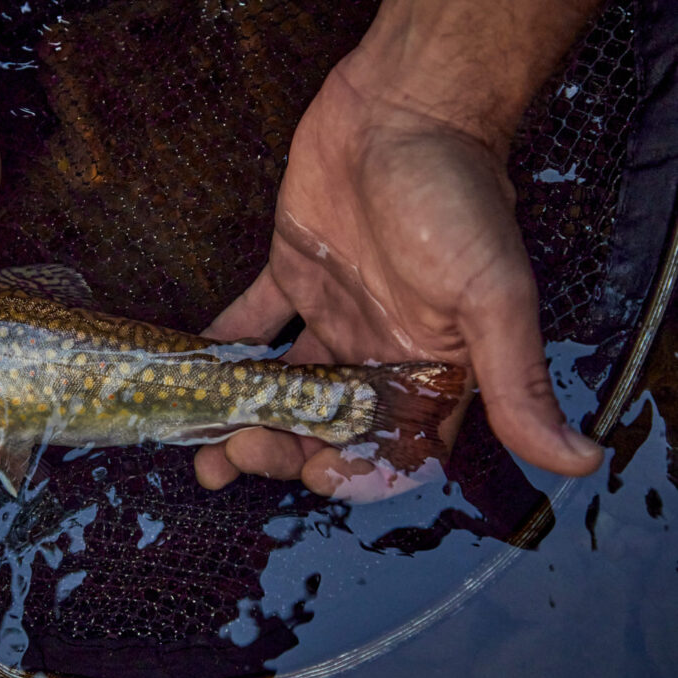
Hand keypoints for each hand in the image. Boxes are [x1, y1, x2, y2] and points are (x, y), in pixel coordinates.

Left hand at [194, 56, 603, 501]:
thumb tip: (575, 459)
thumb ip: (516, 381)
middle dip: (282, 448)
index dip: (355, 472)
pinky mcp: (292, 276)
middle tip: (238, 452)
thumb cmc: (455, 198)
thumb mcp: (492, 296)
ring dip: (246, 418)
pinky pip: (253, 324)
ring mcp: (333, 315)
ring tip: (204, 452)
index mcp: (428, 367)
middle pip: (327, 425)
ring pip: (286, 387)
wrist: (404, 109)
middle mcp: (378, 349)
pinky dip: (224, 349)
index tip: (314, 473)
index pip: (392, 447)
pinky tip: (197, 371)